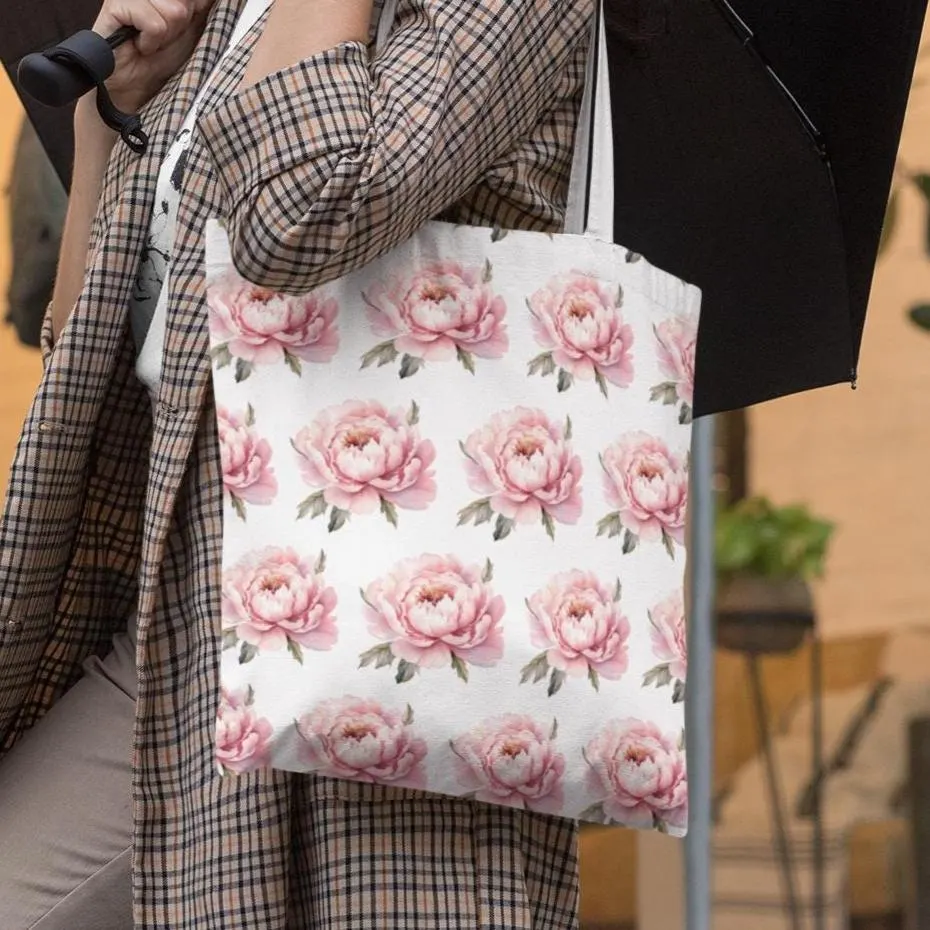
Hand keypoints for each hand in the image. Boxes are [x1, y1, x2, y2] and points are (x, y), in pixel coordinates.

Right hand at [92, 0, 213, 111]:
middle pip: (185, 3)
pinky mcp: (115, 5)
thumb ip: (199, 7)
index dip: (193, 13)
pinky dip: (151, 42)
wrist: (134, 84)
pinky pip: (155, 25)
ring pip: (174, 12)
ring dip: (166, 35)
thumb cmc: (160, 58)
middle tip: (163, 38)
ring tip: (152, 42)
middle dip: (180, 26)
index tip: (181, 28)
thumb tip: (214, 0)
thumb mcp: (190, 29)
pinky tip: (140, 45)